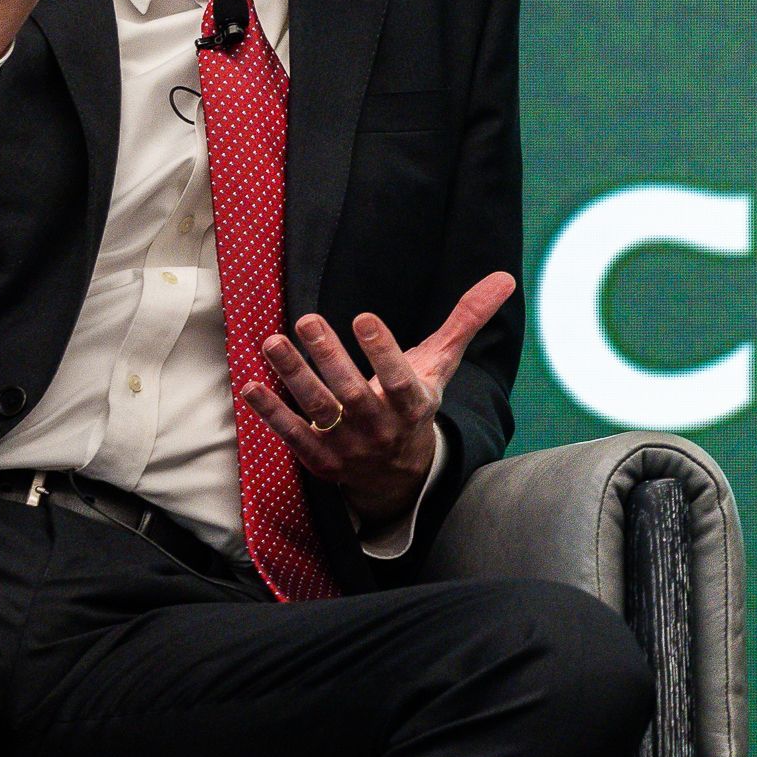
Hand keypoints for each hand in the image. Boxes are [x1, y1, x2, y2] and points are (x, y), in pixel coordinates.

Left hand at [239, 270, 519, 529]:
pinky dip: (272, 413)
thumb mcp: (441, 367)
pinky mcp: (320, 460)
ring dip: (294, 376)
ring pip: (319, 411)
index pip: (400, 379)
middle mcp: (381, 429)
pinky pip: (294, 436)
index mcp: (413, 405)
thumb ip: (465, 322)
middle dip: (329, 357)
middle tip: (307, 319)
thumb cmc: (414, 406)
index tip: (365, 316)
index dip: (383, 351)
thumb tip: (505, 278)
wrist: (399, 478)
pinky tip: (251, 385)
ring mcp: (348, 447)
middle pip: (352, 393)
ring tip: (273, 341)